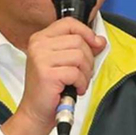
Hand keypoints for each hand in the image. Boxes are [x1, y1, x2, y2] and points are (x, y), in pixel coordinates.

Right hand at [17, 17, 106, 133]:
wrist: (35, 111)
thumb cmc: (49, 87)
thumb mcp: (62, 61)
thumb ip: (79, 47)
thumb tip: (99, 40)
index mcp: (41, 38)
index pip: (69, 23)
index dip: (87, 32)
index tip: (95, 43)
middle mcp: (38, 45)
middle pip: (78, 41)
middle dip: (88, 59)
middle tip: (82, 73)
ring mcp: (41, 59)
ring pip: (79, 56)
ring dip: (85, 73)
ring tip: (78, 82)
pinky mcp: (47, 74)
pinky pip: (76, 73)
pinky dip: (81, 83)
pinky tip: (74, 89)